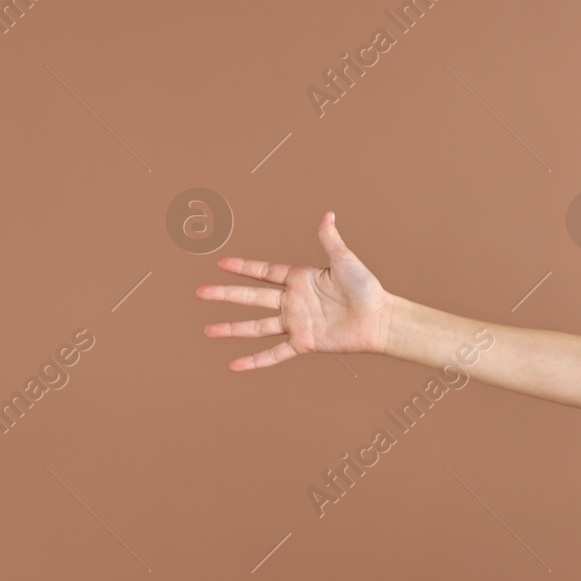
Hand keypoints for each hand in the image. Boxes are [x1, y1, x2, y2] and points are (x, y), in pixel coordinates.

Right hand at [196, 211, 392, 370]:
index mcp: (299, 279)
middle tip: (200, 292)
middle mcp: (293, 301)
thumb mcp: (344, 260)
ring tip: (208, 331)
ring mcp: (297, 323)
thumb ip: (330, 240)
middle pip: (252, 298)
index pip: (264, 272)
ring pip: (257, 326)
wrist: (380, 319)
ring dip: (232, 329)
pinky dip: (256, 360)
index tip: (221, 263)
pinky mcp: (304, 342)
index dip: (243, 268)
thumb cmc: (367, 288)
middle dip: (226, 295)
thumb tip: (328, 215)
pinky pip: (275, 353)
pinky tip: (235, 365)